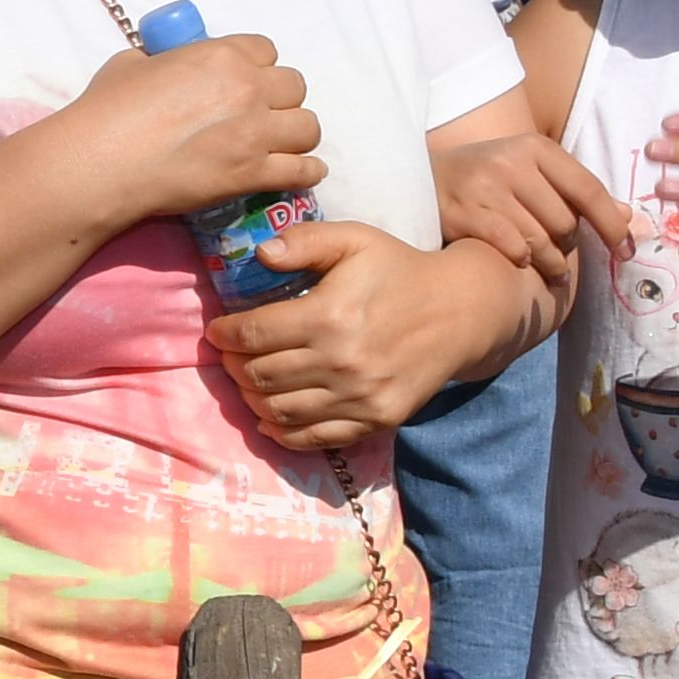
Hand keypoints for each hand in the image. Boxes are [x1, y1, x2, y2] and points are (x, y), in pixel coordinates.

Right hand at [77, 33, 318, 244]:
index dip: (257, 66)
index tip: (246, 82)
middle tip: (260, 115)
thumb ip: (164, 61)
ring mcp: (254, 133)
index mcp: (221, 55)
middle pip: (295, 86)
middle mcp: (247, 89)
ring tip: (279, 145)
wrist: (101, 163)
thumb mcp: (134, 63)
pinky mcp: (252, 174)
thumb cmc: (108, 110)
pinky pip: (303, 170)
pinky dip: (306, 171)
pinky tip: (303, 171)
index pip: (267, 50)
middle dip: (280, 99)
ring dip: (295, 134)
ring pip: (308, 127)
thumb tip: (164, 67)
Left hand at [205, 222, 474, 448]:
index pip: (255, 334)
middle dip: (234, 366)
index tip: (218, 331)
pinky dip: (283, 433)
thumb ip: (306, 241)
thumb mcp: (355, 240)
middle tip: (230, 356)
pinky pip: (315, 438)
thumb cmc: (399, 270)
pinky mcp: (375, 420)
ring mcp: (359, 396)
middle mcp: (341, 362)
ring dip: (252, 398)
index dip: (226, 335)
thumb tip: (260, 253)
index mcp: (329, 316)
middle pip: (261, 375)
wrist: (460, 311)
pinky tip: (268, 418)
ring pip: (280, 410)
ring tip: (247, 382)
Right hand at [434, 134, 632, 293]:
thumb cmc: (486, 178)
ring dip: (550, 262)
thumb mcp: (531, 171)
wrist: (420, 176)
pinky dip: (521, 259)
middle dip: (568, 244)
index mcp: (535, 148)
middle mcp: (511, 163)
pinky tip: (519, 261)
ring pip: (540, 239)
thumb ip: (575, 191)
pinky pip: (510, 246)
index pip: (588, 190)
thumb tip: (626, 216)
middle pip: (564, 221)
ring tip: (551, 270)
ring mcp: (484, 187)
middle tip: (561, 254)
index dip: (612, 225)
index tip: (626, 252)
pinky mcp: (462, 212)